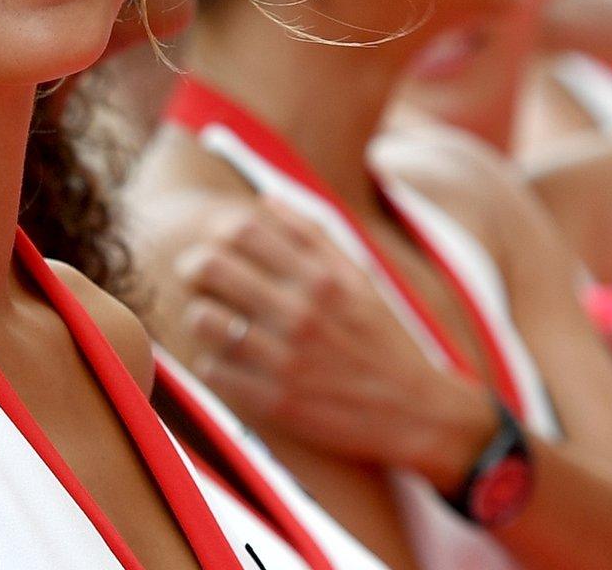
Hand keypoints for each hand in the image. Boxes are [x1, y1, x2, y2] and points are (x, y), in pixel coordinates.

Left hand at [176, 195, 501, 490]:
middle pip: (211, 267)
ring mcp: (284, 360)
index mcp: (320, 279)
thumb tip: (266, 199)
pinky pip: (211, 368)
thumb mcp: (359, 279)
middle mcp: (300, 315)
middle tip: (198, 277)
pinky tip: (231, 363)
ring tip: (215, 322)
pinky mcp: (273, 401)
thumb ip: (314, 236)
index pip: (242, 230)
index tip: (218, 246)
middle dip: (195, 267)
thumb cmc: (381, 338)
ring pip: (202, 318)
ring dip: (202, 316)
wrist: (416, 413)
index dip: (218, 233)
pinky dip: (214, 363)